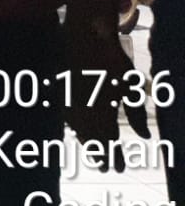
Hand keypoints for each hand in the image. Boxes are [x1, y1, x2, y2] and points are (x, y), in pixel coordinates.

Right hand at [63, 5, 149, 167]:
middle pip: (91, 139)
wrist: (86, 36)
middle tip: (104, 168)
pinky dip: (72, 127)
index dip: (113, 157)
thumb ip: (136, 113)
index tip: (118, 168)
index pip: (108, 141)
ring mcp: (70, 101)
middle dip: (99, 154)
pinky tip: (74, 131)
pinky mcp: (61, 92)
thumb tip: (145, 136)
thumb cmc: (113, 60)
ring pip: (77, 130)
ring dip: (85, 143)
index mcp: (103, 110)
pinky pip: (66, 116)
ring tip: (92, 153)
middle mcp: (84, 110)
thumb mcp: (132, 87)